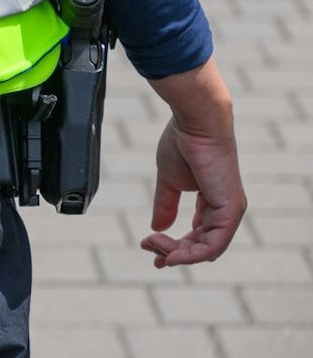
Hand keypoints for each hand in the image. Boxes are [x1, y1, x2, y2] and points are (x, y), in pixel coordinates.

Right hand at [142, 59, 246, 267]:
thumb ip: (165, 204)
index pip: (199, 235)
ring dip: (178, 254)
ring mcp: (230, 212)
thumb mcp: (169, 181)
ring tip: (154, 247)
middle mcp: (225, 211)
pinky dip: (191, 254)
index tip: (148, 245)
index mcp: (213, 203)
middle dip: (173, 253)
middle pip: (202, 247)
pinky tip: (171, 255)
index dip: (175, 246)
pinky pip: (213, 245)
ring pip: (208, 250)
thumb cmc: (183, 143)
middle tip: (148, 247)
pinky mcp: (230, 210)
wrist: (196, 123)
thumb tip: (157, 228)